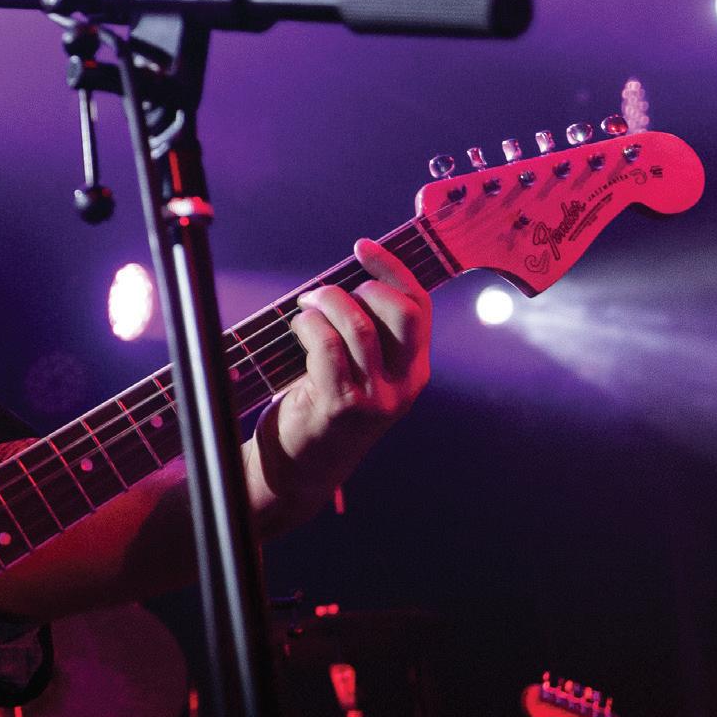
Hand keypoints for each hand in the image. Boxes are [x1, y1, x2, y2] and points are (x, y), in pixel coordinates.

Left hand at [256, 238, 431, 511]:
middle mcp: (403, 385)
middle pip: (402, 313)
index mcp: (414, 371)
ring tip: (306, 306)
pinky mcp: (341, 406)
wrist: (299, 470)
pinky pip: (327, 347)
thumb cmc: (322, 408)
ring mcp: (375, 398)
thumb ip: (366, 335)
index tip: (363, 247)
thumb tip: (345, 280)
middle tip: (328, 293)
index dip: (393, 269)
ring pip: (360, 326)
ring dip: (327, 303)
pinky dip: (309, 326)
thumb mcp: (360, 373)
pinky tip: (297, 326)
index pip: (418, 307)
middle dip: (364, 287)